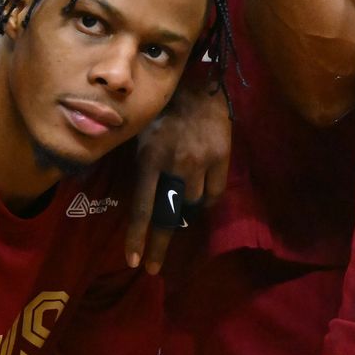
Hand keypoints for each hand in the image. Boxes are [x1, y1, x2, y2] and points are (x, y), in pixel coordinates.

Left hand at [124, 85, 231, 272]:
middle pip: (168, 216)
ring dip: (184, 206)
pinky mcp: (222, 158)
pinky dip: (205, 198)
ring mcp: (201, 163)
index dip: (138, 236)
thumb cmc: (162, 112)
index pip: (142, 207)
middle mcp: (175, 164)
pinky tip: (199, 191)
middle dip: (159, 245)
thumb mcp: (140, 135)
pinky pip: (213, 194)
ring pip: (192, 203)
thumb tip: (135, 199)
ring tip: (179, 197)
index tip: (133, 260)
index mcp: (150, 158)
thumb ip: (139, 165)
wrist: (200, 85)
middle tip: (152, 268)